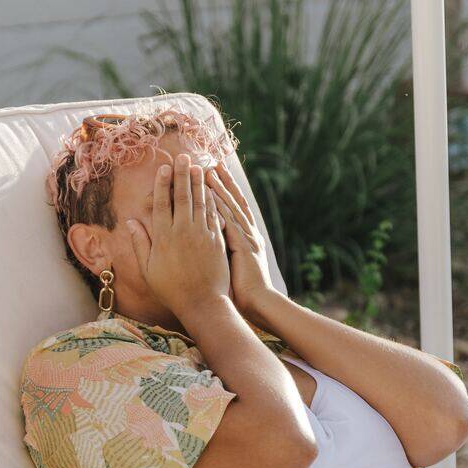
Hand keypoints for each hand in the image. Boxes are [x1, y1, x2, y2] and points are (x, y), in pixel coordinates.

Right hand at [126, 154, 230, 323]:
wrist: (202, 303)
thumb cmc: (171, 289)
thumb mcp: (148, 269)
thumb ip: (141, 243)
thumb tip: (130, 222)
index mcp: (163, 238)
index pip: (162, 204)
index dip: (163, 183)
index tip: (164, 168)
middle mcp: (182, 232)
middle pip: (182, 197)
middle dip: (182, 175)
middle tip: (183, 157)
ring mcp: (201, 234)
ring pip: (199, 202)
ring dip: (198, 182)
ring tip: (198, 166)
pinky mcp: (217, 240)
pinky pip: (213, 214)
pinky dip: (212, 199)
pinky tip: (212, 189)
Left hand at [204, 163, 275, 320]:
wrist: (259, 304)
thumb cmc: (242, 291)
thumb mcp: (232, 266)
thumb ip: (224, 250)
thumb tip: (211, 241)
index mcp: (245, 237)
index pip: (234, 209)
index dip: (225, 191)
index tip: (214, 175)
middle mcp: (248, 233)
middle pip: (234, 201)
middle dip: (223, 182)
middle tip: (212, 163)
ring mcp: (246, 238)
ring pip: (231, 207)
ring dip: (219, 189)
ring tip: (208, 171)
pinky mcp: (243, 246)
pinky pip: (229, 222)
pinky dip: (219, 207)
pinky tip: (209, 195)